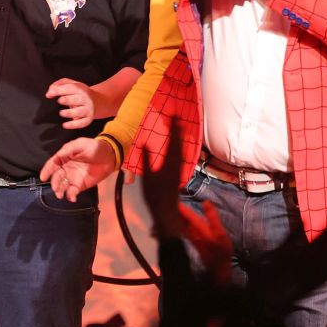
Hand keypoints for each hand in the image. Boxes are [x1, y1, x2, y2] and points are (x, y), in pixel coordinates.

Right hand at [39, 137, 117, 199]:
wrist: (109, 156)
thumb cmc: (94, 147)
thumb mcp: (81, 144)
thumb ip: (69, 148)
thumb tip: (58, 154)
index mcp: (64, 158)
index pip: (52, 164)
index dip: (47, 170)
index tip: (43, 177)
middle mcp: (66, 168)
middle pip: (56, 177)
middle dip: (54, 183)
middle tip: (55, 188)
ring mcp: (72, 177)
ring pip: (62, 186)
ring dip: (59, 190)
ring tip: (60, 194)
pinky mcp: (80, 185)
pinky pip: (72, 192)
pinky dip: (70, 196)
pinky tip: (71, 198)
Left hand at [46, 78, 98, 129]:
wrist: (95, 101)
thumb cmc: (77, 93)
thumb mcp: (69, 84)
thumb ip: (57, 85)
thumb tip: (49, 94)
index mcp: (79, 89)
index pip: (70, 88)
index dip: (59, 91)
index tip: (50, 94)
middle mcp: (84, 99)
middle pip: (77, 99)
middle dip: (68, 100)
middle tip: (60, 101)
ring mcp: (87, 109)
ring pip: (79, 112)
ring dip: (70, 113)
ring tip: (61, 113)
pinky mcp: (87, 119)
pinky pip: (81, 123)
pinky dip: (73, 125)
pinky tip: (65, 125)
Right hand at [138, 124, 187, 238]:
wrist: (165, 211)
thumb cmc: (154, 195)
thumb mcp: (147, 177)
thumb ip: (146, 159)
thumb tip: (144, 142)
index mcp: (170, 162)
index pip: (173, 140)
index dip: (175, 127)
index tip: (175, 115)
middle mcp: (177, 164)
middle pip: (180, 142)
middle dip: (179, 129)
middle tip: (179, 116)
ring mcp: (179, 168)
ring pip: (182, 148)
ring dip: (181, 137)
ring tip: (180, 126)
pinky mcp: (179, 172)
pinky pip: (181, 154)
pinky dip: (180, 146)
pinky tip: (178, 145)